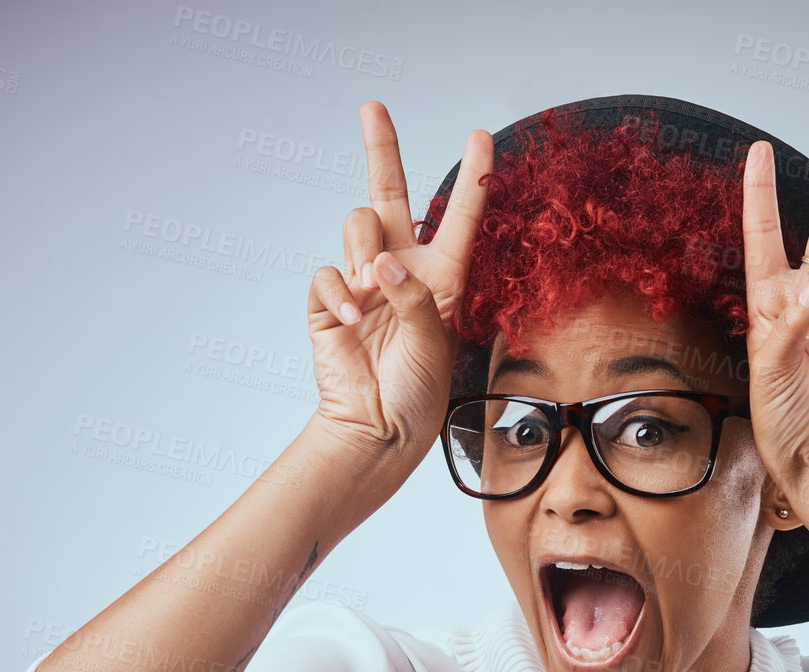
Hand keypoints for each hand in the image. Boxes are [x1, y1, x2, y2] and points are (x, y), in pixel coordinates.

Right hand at [307, 102, 491, 465]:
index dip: (472, 177)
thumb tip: (381, 262)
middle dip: (380, 148)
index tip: (481, 138)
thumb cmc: (418, 391)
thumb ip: (415, 296)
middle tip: (372, 108)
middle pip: (390, 193)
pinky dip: (340, 291)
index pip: (458, 217)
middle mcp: (403, 270)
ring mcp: (363, 282)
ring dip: (363, 248)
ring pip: (357, 226)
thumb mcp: (435, 342)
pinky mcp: (330, 300)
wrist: (376, 427)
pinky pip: (327, 271)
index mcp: (443, 277)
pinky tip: (354, 318)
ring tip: (371, 290)